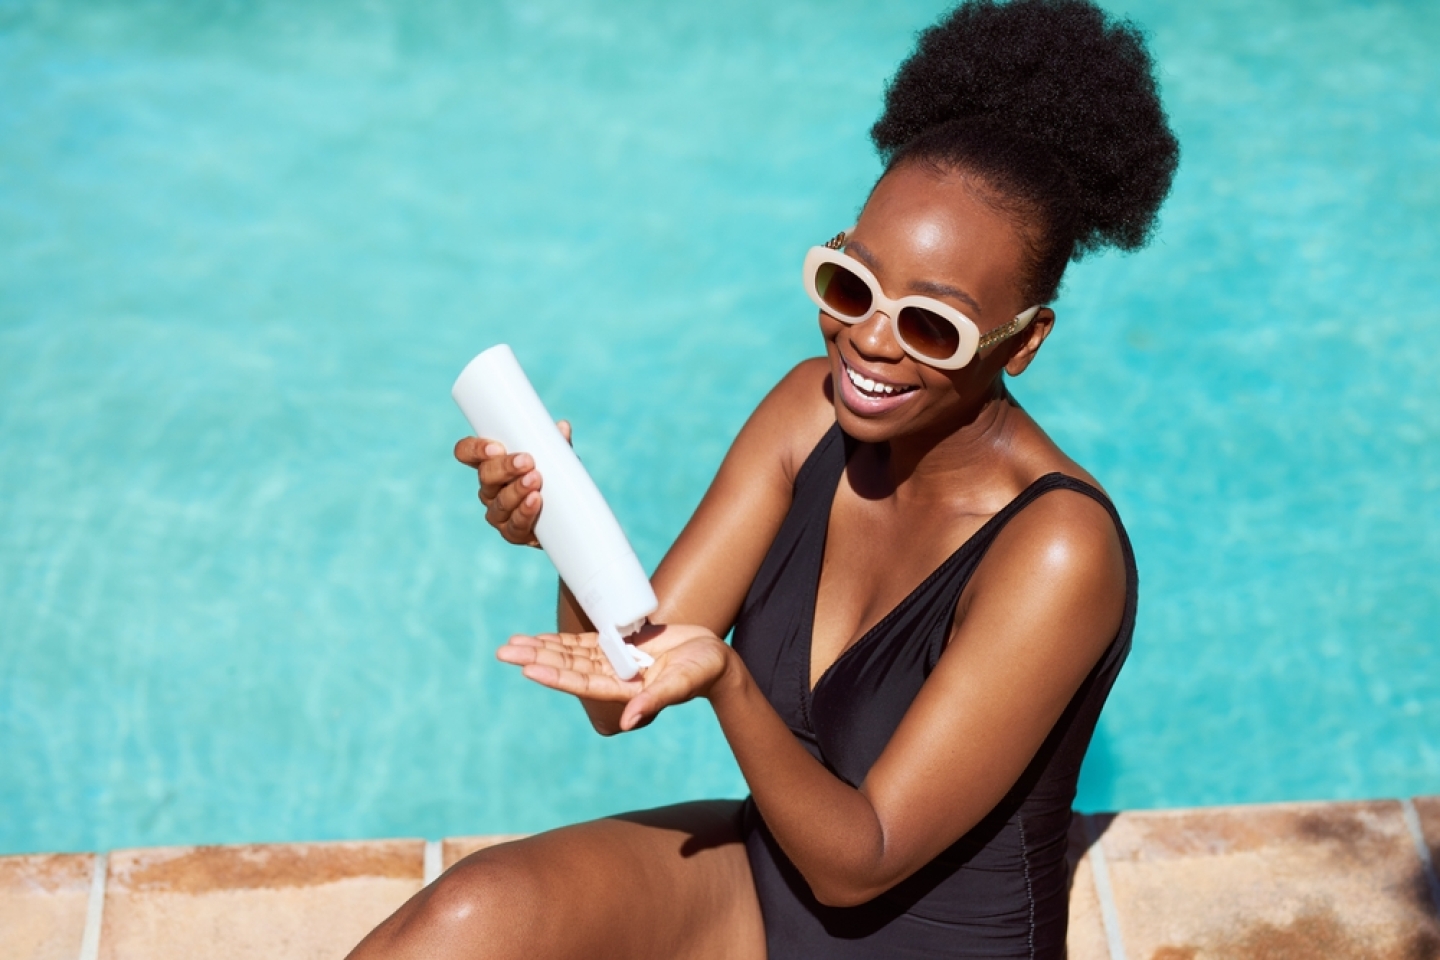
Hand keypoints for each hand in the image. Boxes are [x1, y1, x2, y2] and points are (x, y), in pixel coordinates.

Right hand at [453, 420, 571, 546]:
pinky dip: (525, 512)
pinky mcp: (512, 532)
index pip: (467, 453)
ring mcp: (498, 512)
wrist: (566, 518)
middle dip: (505, 468)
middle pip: (485, 476)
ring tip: (535, 479)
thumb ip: (556, 444)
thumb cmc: (553, 480)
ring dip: (517, 490)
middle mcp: (489, 488)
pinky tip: (535, 501)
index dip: (474, 449)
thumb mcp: (554, 459)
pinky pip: (515, 524)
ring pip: (500, 501)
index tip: (496, 447)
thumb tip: (562, 427)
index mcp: (491, 464)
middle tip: (527, 461)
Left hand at [496, 622, 730, 730]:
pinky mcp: (619, 645)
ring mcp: (614, 661)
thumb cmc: (703, 671)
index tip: (527, 668)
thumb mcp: (682, 684)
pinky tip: (539, 638)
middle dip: (537, 658)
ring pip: (570, 654)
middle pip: (568, 666)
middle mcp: (614, 677)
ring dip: (542, 648)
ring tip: (512, 643)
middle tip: (503, 652)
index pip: (582, 682)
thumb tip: (626, 721)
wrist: (714, 658)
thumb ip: (655, 701)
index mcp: (626, 690)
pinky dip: (561, 640)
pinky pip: (584, 643)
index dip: (555, 675)